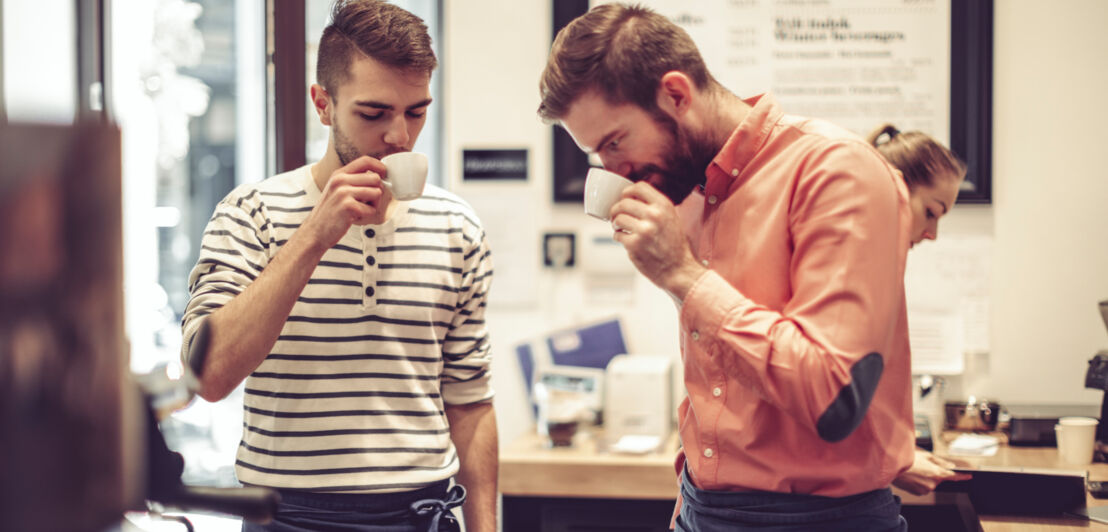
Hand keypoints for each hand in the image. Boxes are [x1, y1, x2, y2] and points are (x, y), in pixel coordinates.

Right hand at [301, 156, 387, 249]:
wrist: (314, 232)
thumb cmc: (330, 213)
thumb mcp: (337, 190)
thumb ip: (353, 181)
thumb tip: (379, 177)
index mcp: (339, 174)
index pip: (365, 160)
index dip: (379, 167)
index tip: (383, 176)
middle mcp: (340, 180)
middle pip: (375, 178)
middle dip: (376, 192)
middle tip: (366, 202)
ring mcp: (343, 192)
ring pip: (377, 192)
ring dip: (373, 205)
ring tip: (359, 210)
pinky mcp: (348, 206)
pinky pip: (371, 209)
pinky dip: (366, 216)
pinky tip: (353, 218)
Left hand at [609, 182, 704, 300]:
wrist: (679, 270)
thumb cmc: (676, 247)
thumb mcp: (672, 219)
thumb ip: (656, 208)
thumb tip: (635, 199)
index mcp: (664, 206)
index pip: (639, 187)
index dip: (627, 191)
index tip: (624, 198)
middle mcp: (654, 215)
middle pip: (624, 202)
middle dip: (617, 209)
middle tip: (616, 216)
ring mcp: (643, 230)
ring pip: (618, 218)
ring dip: (616, 223)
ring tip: (620, 228)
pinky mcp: (634, 244)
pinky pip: (617, 235)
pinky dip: (619, 237)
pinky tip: (626, 240)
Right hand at [892, 449, 972, 495]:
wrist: (892, 466)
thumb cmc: (907, 458)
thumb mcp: (926, 455)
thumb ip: (940, 462)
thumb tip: (951, 466)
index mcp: (937, 472)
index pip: (953, 476)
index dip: (963, 476)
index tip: (969, 476)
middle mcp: (933, 483)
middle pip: (939, 479)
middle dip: (933, 473)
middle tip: (922, 466)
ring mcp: (926, 489)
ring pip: (930, 484)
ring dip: (925, 478)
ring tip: (914, 471)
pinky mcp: (918, 493)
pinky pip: (922, 488)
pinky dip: (919, 483)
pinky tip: (912, 476)